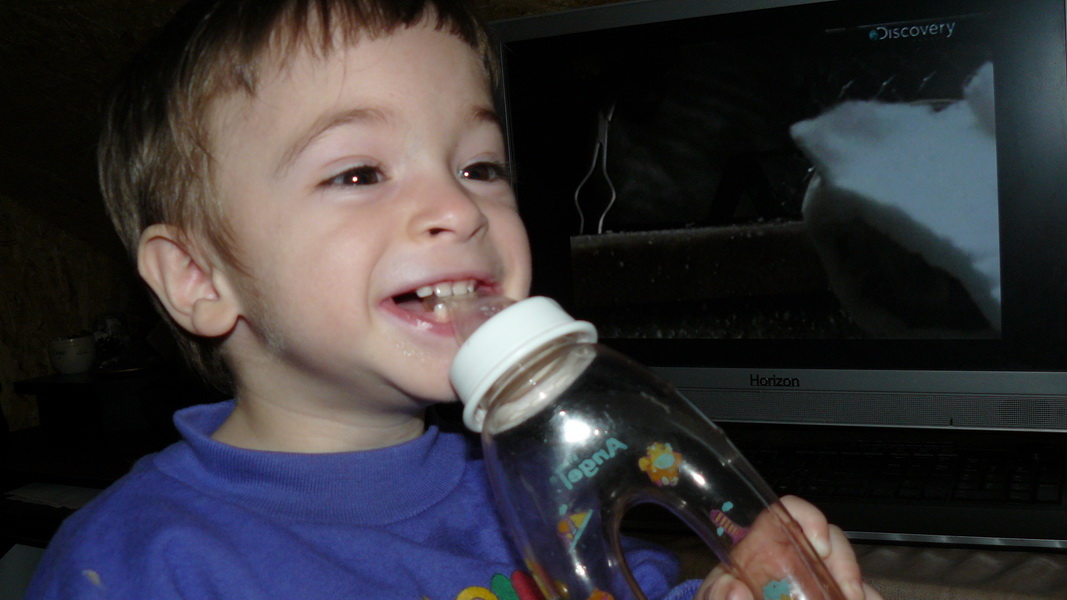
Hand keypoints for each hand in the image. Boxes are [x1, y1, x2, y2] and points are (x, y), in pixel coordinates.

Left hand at [698, 496, 882, 599]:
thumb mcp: (716, 597)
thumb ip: (717, 594)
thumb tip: (735, 590)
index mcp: (762, 548)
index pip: (787, 513)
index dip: (808, 517)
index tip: (820, 544)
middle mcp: (794, 559)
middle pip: (830, 541)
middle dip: (845, 563)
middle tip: (848, 592)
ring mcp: (816, 581)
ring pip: (850, 572)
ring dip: (858, 587)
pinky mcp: (831, 595)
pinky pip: (862, 594)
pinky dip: (868, 597)